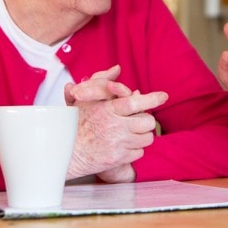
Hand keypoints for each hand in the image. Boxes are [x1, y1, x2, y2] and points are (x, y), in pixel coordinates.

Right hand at [63, 65, 168, 180]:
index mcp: (107, 110)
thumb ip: (102, 82)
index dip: (152, 98)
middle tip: (138, 121)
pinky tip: (125, 145)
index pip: (134, 102)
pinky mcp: (118, 159)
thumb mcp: (85, 99)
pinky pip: (139, 153)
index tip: (163, 96)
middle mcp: (114, 126)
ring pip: (147, 138)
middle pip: (147, 121)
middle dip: (146, 121)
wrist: (64, 152)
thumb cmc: (74, 124)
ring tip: (131, 134)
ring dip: (142, 136)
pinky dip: (135, 149)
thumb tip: (116, 68)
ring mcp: (117, 144)